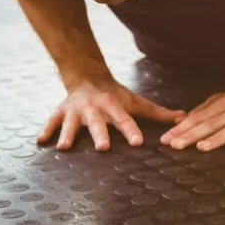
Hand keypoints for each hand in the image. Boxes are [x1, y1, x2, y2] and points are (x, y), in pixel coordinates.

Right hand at [37, 78, 186, 150]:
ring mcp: (76, 110)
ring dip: (67, 134)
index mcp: (114, 107)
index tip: (138, 142)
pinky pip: (52, 120)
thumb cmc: (116, 95)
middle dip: (100, 134)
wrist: (88, 77)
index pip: (126, 120)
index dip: (132, 131)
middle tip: (103, 147)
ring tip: (64, 147)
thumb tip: (183, 119)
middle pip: (98, 123)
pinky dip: (46, 130)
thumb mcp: (136, 102)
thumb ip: (158, 113)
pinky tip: (40, 141)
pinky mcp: (61, 111)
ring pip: (71, 122)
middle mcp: (95, 108)